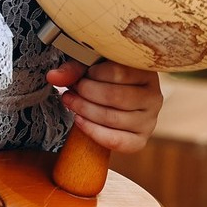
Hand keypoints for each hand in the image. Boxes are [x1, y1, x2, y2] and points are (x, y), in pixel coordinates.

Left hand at [46, 58, 162, 154]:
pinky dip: (93, 131)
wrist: (116, 99)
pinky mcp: (140, 141)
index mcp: (146, 72)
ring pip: (113, 118)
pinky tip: (78, 120)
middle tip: (71, 90)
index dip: (95, 73)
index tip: (81, 74)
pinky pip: (116, 141)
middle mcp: (153, 97)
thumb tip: (52, 77)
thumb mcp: (93, 65)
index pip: (121, 71)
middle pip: (116, 97)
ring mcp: (149, 121)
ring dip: (85, 110)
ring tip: (70, 101)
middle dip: (87, 93)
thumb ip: (75, 68)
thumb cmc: (105, 76)